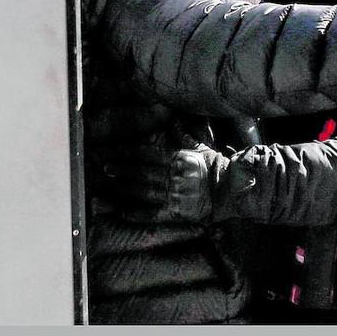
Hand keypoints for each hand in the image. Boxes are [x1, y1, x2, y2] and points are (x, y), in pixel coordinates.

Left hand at [100, 143, 224, 223]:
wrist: (232, 188)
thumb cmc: (217, 166)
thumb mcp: (201, 147)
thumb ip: (184, 136)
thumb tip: (173, 122)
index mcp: (177, 157)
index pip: (146, 153)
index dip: (126, 152)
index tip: (111, 152)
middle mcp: (172, 174)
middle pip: (140, 171)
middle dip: (121, 170)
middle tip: (104, 168)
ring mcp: (174, 193)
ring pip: (142, 191)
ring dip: (123, 190)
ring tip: (104, 189)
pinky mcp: (177, 210)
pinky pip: (153, 213)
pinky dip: (137, 213)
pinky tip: (122, 213)